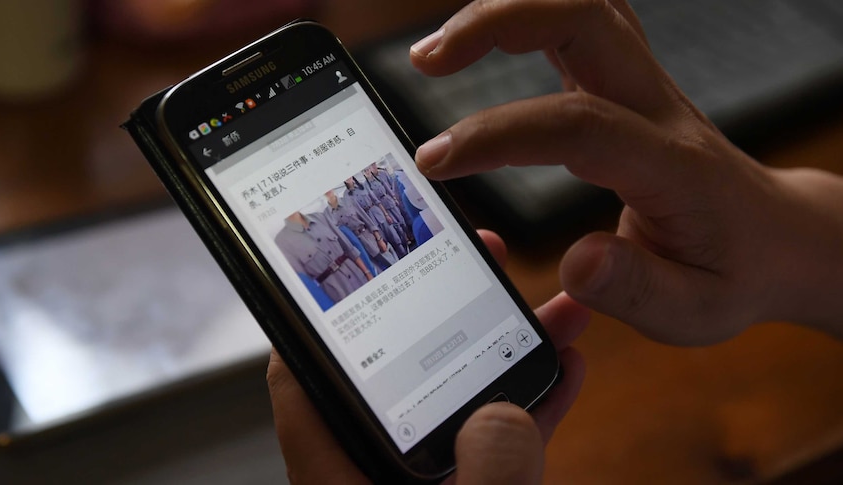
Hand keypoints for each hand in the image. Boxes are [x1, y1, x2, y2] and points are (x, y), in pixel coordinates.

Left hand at [267, 230, 588, 483]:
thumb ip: (483, 479)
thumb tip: (500, 417)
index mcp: (344, 474)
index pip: (304, 376)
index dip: (318, 311)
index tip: (349, 255)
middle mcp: (379, 467)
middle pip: (397, 365)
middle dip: (444, 304)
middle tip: (480, 254)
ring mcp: (431, 479)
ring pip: (462, 396)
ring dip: (507, 348)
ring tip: (548, 303)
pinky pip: (501, 438)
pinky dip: (533, 404)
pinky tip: (566, 365)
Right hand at [411, 0, 842, 343]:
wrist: (776, 237)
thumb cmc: (733, 272)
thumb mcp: (694, 310)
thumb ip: (636, 289)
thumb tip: (576, 262)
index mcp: (670, 164)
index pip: (578, 125)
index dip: (499, 134)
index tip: (436, 161)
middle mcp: (657, 108)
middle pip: (582, 17)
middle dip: (494, 23)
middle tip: (426, 63)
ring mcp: (644, 87)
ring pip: (579, 5)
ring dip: (505, 11)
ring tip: (440, 52)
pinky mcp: (628, 84)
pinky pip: (578, 22)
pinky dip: (524, 19)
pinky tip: (485, 43)